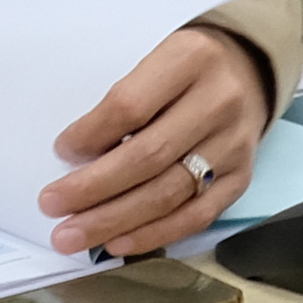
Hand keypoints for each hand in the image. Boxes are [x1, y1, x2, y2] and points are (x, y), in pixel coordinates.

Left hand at [42, 22, 274, 256]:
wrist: (249, 71)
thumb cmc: (187, 71)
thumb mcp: (157, 60)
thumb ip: (124, 102)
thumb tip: (81, 160)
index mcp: (191, 60)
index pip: (131, 106)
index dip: (91, 134)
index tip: (62, 151)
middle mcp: (219, 102)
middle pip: (148, 155)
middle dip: (93, 188)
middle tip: (52, 205)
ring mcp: (233, 145)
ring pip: (168, 192)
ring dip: (114, 220)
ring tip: (72, 234)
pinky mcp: (241, 178)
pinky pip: (196, 216)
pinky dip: (154, 233)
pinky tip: (119, 242)